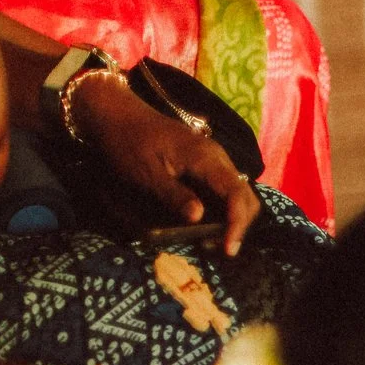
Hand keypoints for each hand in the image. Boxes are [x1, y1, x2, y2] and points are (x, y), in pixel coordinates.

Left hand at [73, 74, 260, 253]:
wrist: (117, 115)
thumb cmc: (128, 143)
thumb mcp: (146, 174)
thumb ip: (173, 195)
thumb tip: (198, 218)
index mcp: (205, 158)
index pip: (237, 194)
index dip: (237, 224)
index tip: (228, 250)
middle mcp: (217, 157)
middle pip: (246, 196)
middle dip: (239, 225)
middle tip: (218, 249)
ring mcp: (214, 159)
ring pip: (240, 194)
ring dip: (232, 219)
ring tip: (212, 240)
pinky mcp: (206, 163)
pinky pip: (226, 189)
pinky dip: (224, 210)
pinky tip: (206, 223)